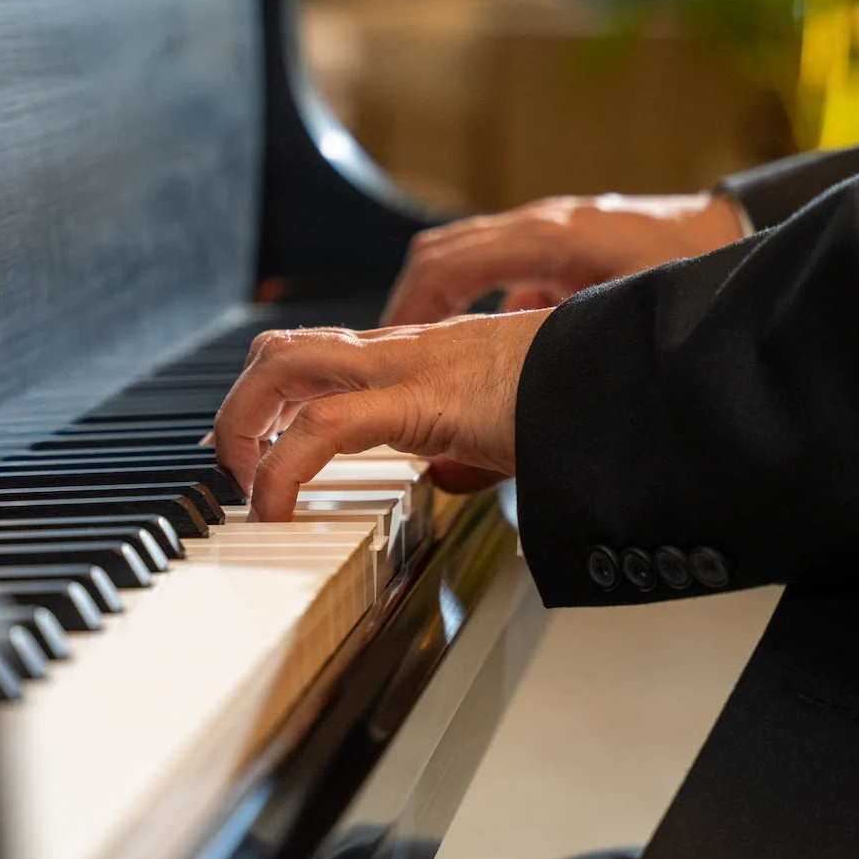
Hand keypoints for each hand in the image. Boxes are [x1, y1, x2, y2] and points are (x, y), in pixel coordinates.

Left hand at [211, 309, 548, 519]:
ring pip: (282, 365)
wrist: (625, 373)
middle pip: (278, 349)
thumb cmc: (578, 392)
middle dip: (236, 408)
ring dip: (241, 425)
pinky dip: (282, 468)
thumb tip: (447, 476)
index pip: (315, 355)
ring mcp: (407, 368)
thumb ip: (466, 444)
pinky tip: (278, 508)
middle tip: (234, 465)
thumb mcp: (504, 421)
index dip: (267, 397)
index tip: (250, 448)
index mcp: (415, 356)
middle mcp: (400, 352)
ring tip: (245, 485)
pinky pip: (324, 426)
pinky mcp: (421, 400)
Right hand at [380, 192, 744, 325]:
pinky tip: (498, 348)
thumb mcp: (623, 319)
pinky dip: (484, 303)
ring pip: (466, 257)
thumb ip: (563, 359)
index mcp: (548, 238)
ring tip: (432, 358)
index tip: (388, 350)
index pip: (445, 265)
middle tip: (388, 356)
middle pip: (439, 254)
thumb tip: (521, 395)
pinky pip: (503, 267)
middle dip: (406, 307)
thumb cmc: (695, 267)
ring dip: (440, 305)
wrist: (739, 230)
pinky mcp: (565, 246)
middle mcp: (540, 225)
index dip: (406, 310)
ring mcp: (550, 230)